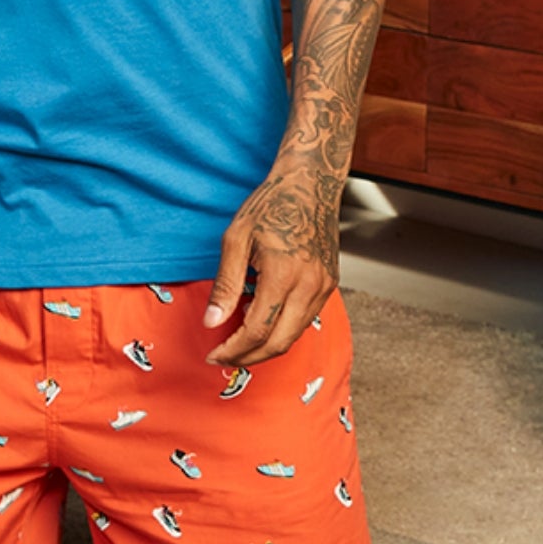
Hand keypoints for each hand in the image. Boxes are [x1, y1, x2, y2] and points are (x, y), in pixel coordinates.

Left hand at [203, 168, 341, 367]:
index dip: (233, 349)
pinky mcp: (330, 285)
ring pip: (294, 335)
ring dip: (266, 346)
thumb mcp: (236, 239)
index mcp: (283, 273)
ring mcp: (324, 287)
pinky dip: (282, 329)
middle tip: (224, 357)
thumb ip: (225, 285)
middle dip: (248, 357)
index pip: (257, 330)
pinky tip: (261, 319)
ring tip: (239, 341)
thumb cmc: (271, 205)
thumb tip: (212, 322)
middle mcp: (310, 285)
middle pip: (278, 342)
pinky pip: (305, 320)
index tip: (214, 354)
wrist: (311, 185)